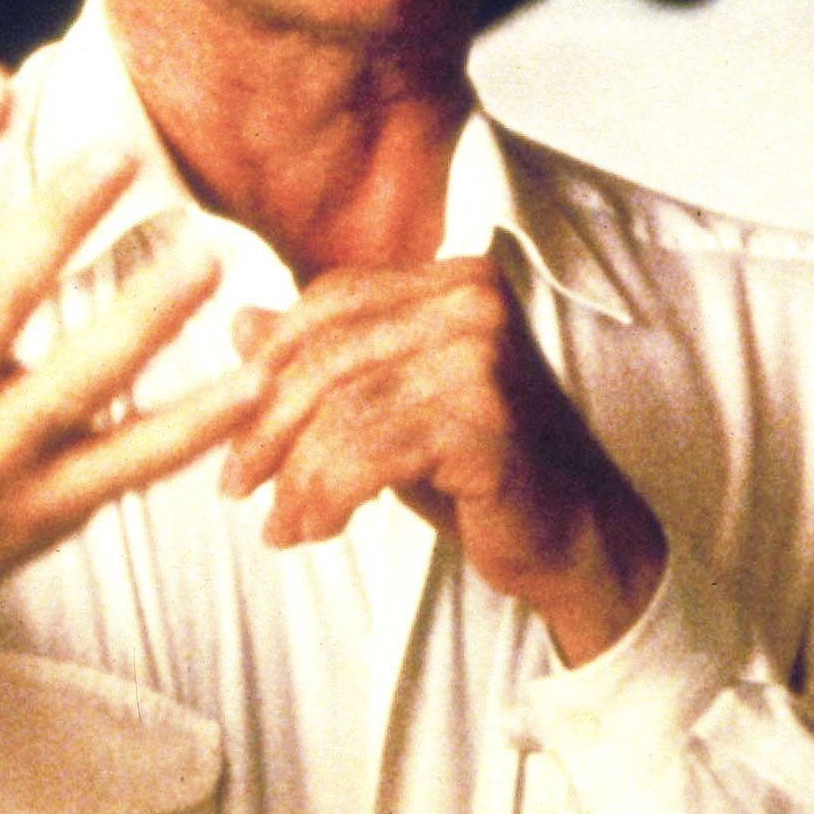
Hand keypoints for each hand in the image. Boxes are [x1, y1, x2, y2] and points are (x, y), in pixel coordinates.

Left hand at [220, 258, 667, 663]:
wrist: (578, 531)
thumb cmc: (485, 468)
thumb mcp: (396, 405)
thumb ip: (331, 360)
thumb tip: (241, 323)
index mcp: (459, 281)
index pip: (333, 298)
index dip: (270, 363)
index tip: (235, 431)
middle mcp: (475, 304)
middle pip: (327, 354)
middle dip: (266, 429)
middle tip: (237, 487)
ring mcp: (485, 358)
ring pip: (340, 411)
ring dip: (295, 478)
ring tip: (283, 524)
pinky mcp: (485, 421)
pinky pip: (367, 456)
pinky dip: (325, 499)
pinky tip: (318, 529)